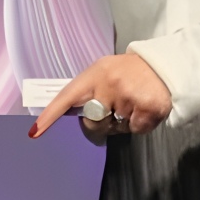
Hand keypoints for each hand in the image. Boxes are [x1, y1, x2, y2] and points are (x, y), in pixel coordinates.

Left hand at [28, 52, 171, 139]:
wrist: (164, 66)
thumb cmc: (130, 73)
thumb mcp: (105, 73)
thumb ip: (89, 91)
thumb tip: (73, 114)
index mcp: (96, 73)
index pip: (67, 96)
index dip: (51, 115)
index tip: (35, 132)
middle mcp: (110, 82)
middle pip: (93, 122)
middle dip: (102, 121)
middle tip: (116, 105)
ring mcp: (129, 95)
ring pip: (116, 128)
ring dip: (124, 122)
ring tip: (134, 102)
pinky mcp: (148, 107)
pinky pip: (136, 130)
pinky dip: (141, 124)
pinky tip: (145, 108)